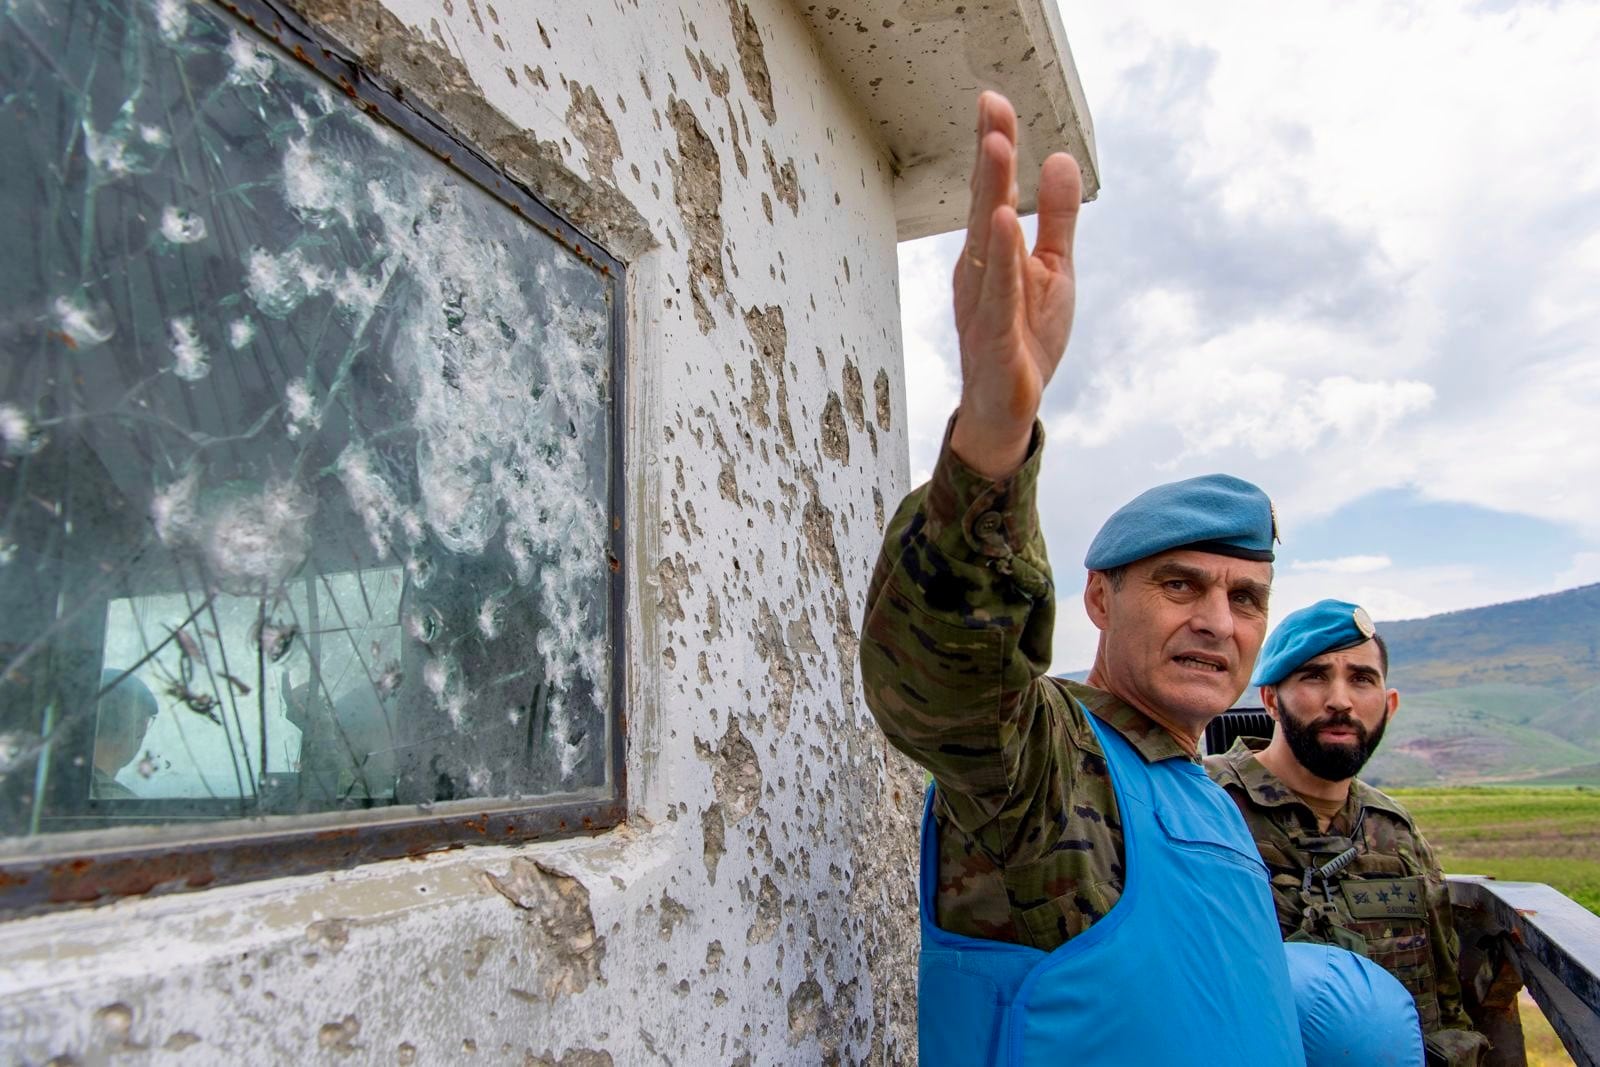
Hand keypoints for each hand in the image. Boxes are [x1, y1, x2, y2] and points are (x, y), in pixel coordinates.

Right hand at [949, 91, 1082, 479]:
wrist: (1009, 411)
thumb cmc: (1026, 339)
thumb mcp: (1054, 271)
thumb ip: (1058, 219)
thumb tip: (1061, 158)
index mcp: (990, 254)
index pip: (991, 191)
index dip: (994, 146)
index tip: (995, 101)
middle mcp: (977, 273)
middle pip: (983, 205)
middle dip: (988, 156)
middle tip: (991, 107)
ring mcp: (982, 305)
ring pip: (986, 243)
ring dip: (991, 194)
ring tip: (998, 148)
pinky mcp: (996, 338)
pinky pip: (998, 293)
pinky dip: (1001, 259)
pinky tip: (1003, 224)